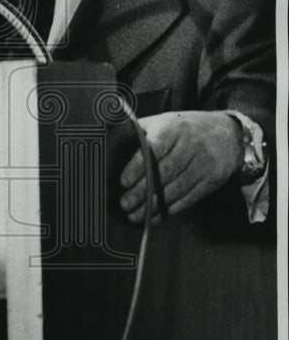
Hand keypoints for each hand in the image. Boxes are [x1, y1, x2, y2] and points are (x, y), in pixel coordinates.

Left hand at [119, 111, 240, 223]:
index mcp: (174, 128)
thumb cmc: (184, 129)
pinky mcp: (213, 180)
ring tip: (135, 215)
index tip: (123, 182)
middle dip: (143, 191)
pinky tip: (155, 217)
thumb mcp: (164, 121)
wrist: (229, 133)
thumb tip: (112, 144)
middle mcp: (191, 145)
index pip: (154, 148)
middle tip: (125, 204)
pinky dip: (170, 210)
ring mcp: (204, 163)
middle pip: (165, 171)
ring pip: (177, 188)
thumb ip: (141, 132)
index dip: (138, 166)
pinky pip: (189, 198)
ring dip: (154, 205)